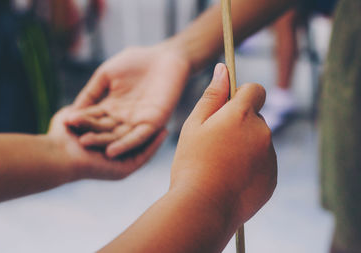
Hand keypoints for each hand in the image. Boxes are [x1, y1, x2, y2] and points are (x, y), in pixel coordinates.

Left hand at [47, 106, 166, 179]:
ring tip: (168, 121)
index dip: (132, 115)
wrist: (54, 159)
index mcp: (101, 140)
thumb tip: (93, 99)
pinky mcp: (123, 169)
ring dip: (155, 136)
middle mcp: (112, 152)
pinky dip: (153, 145)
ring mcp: (119, 161)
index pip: (120, 127)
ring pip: (140, 146)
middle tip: (163, 111)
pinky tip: (163, 131)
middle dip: (148, 125)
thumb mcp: (71, 115)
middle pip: (133, 136)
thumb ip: (84, 105)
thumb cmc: (58, 137)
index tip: (144, 102)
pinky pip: (142, 156)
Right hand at [69, 45, 190, 157]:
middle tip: (72, 143)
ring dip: (103, 143)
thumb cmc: (135, 61)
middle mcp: (123, 118)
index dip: (80, 121)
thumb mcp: (106, 75)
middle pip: (103, 131)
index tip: (63, 126)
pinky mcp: (152, 124)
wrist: (165, 58)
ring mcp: (137, 122)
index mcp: (111, 107)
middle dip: (89, 136)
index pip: (92, 118)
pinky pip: (138, 137)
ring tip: (87, 147)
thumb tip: (74, 109)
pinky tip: (112, 151)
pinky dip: (125, 145)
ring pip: (118, 137)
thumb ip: (91, 92)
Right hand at [170, 64, 276, 226]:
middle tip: (215, 144)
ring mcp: (270, 157)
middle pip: (255, 118)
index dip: (242, 95)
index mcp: (241, 115)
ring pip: (258, 142)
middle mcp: (262, 132)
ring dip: (245, 147)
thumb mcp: (194, 125)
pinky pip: (263, 163)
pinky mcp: (272, 178)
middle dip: (240, 124)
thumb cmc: (192, 163)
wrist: (203, 208)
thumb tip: (223, 69)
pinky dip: (251, 167)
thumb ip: (212, 96)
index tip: (228, 108)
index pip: (255, 90)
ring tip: (220, 165)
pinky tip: (230, 179)